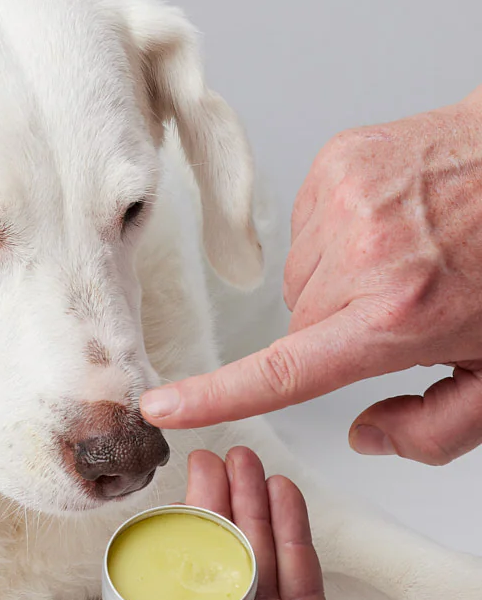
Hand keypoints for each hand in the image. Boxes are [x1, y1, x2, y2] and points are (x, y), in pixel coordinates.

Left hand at [81, 448, 481, 599]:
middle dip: (206, 517)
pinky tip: (278, 496)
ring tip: (242, 461)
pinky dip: (283, 535)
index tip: (160, 509)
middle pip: (207, 584)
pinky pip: (288, 577)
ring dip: (245, 513)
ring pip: (249, 571)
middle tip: (206, 462)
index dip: (163, 560)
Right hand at [141, 86, 481, 464]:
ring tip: (401, 258)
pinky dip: (337, 234)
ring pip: (300, 276)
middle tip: (402, 307)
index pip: (284, 371)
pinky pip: (305, 226)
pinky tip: (389, 224)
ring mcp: (344, 202)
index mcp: (398, 319)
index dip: (215, 395)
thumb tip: (366, 435)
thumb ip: (438, 430)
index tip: (161, 406)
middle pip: (299, 322)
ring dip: (335, 279)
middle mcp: (361, 257)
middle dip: (337, 328)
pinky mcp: (336, 164)